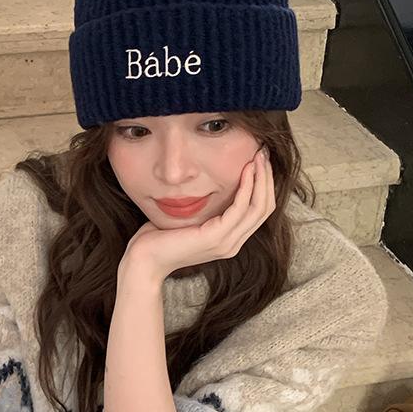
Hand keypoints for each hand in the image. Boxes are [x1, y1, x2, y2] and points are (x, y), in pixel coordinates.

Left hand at [122, 147, 274, 280]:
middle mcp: (233, 244)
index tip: (259, 160)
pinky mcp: (216, 238)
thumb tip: (209, 180)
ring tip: (258, 156)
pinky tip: (245, 170)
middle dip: (266, 178)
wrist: (145, 259)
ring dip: (261, 179)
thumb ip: (205, 206)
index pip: (259, 211)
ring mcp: (227, 243)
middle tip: (264, 153)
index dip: (264, 184)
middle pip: (265, 208)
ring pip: (259, 208)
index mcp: (230, 240)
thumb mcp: (190, 218)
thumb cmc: (160, 236)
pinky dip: (246, 188)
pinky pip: (239, 209)